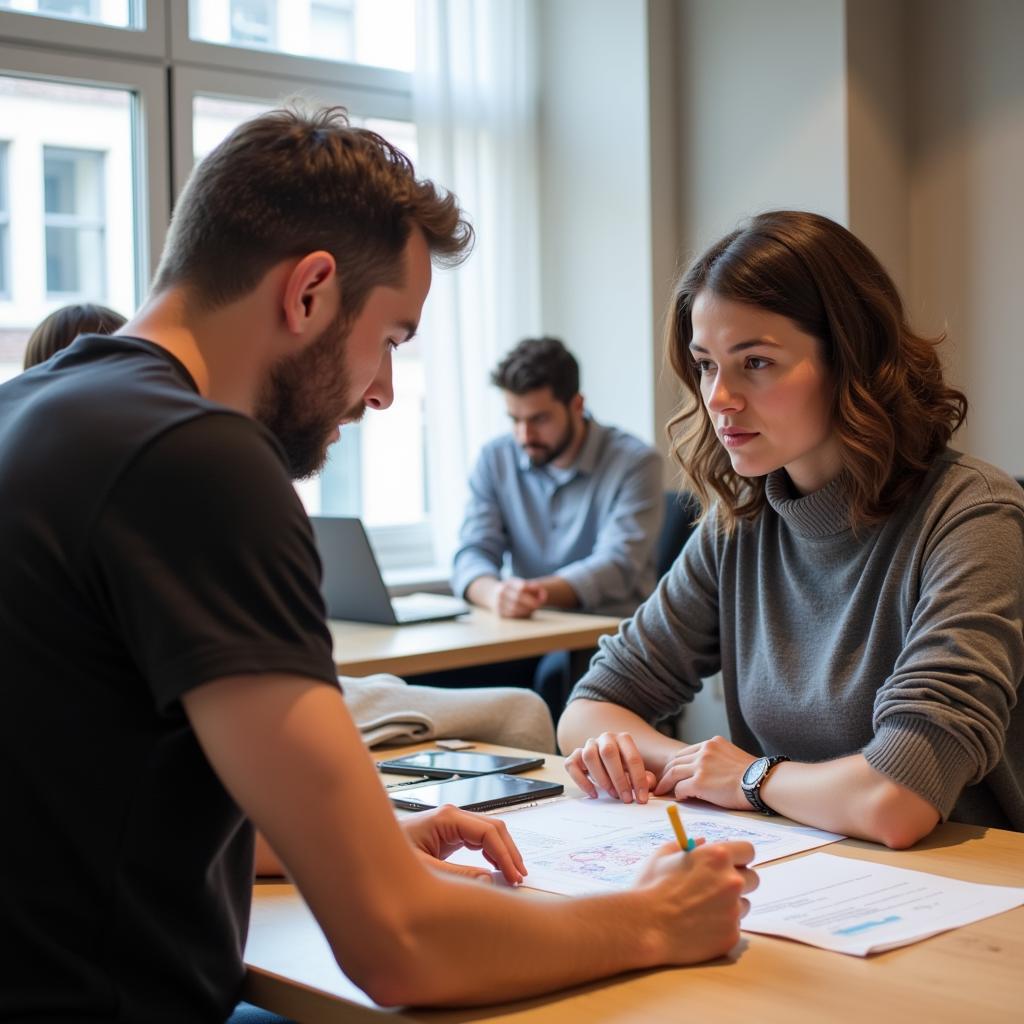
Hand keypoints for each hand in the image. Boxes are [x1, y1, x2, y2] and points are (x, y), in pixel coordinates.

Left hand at [400, 804, 526, 884]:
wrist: (369, 850)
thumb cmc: (388, 858)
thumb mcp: (424, 870)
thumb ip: (457, 875)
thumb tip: (488, 880)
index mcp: (447, 818)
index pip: (489, 832)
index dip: (505, 855)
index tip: (513, 877)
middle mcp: (452, 816)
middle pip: (494, 828)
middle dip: (509, 852)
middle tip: (519, 878)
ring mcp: (452, 823)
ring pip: (489, 832)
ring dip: (503, 852)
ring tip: (513, 875)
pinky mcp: (450, 833)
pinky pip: (479, 839)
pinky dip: (492, 853)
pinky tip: (497, 868)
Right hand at [492, 577, 547, 617]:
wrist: (490, 594)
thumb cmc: (511, 590)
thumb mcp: (518, 584)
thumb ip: (532, 587)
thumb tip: (543, 593)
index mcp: (508, 583)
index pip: (522, 586)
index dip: (534, 590)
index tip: (543, 593)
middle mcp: (501, 592)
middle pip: (519, 597)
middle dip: (532, 602)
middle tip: (539, 604)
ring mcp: (498, 603)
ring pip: (516, 608)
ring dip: (528, 609)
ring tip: (534, 608)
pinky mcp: (499, 613)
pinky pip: (513, 615)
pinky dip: (522, 614)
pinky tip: (527, 612)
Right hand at [564, 731, 656, 803]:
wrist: (606, 763)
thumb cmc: (624, 768)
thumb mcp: (637, 773)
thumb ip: (646, 778)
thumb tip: (649, 783)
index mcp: (623, 739)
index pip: (632, 757)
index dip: (638, 779)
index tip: (641, 798)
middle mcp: (605, 738)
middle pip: (608, 752)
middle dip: (619, 779)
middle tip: (626, 798)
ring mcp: (589, 745)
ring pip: (589, 756)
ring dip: (601, 778)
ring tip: (612, 794)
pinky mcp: (575, 756)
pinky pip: (572, 765)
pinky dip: (582, 781)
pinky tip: (593, 793)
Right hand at [635, 840, 757, 963]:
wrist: (645, 926)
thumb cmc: (650, 887)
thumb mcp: (662, 856)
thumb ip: (685, 845)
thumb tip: (702, 841)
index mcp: (717, 856)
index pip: (748, 851)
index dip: (739, 857)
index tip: (729, 863)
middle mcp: (732, 881)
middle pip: (752, 879)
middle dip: (737, 881)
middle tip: (716, 888)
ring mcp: (734, 910)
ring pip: (743, 904)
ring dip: (730, 905)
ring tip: (702, 910)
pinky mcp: (732, 934)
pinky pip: (733, 927)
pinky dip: (721, 926)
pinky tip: (698, 926)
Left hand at [653, 736, 754, 809]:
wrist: (763, 783)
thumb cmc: (753, 776)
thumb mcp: (732, 756)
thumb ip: (716, 759)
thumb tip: (707, 771)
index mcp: (712, 743)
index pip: (686, 752)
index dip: (677, 764)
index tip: (672, 772)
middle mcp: (704, 750)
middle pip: (676, 761)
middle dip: (667, 772)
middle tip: (661, 783)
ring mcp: (701, 765)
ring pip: (673, 773)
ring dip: (666, 783)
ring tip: (662, 792)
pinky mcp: (699, 782)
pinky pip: (680, 788)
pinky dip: (677, 794)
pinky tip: (680, 798)